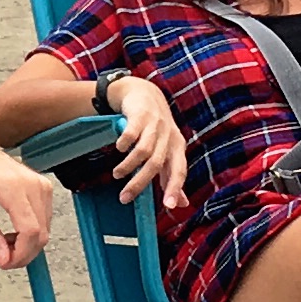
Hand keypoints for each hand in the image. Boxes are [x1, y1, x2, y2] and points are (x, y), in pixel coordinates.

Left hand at [0, 136, 59, 272]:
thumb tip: (3, 259)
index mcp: (12, 186)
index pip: (30, 230)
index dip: (20, 254)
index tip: (5, 263)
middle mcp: (32, 183)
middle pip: (41, 233)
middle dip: (23, 253)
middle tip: (1, 257)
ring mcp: (41, 184)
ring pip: (45, 230)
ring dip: (26, 244)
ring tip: (2, 241)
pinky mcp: (44, 187)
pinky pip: (45, 220)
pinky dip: (31, 233)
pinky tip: (12, 232)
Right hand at [100, 78, 189, 211]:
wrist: (145, 95)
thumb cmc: (157, 129)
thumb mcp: (168, 150)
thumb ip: (172, 176)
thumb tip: (183, 204)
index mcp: (177, 148)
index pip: (180, 171)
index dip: (175, 189)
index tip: (169, 206)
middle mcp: (168, 136)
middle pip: (156, 164)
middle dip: (139, 183)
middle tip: (124, 198)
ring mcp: (154, 124)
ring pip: (143, 150)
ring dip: (128, 165)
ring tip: (117, 174)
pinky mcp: (140, 115)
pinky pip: (132, 132)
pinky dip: (124, 143)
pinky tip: (119, 149)